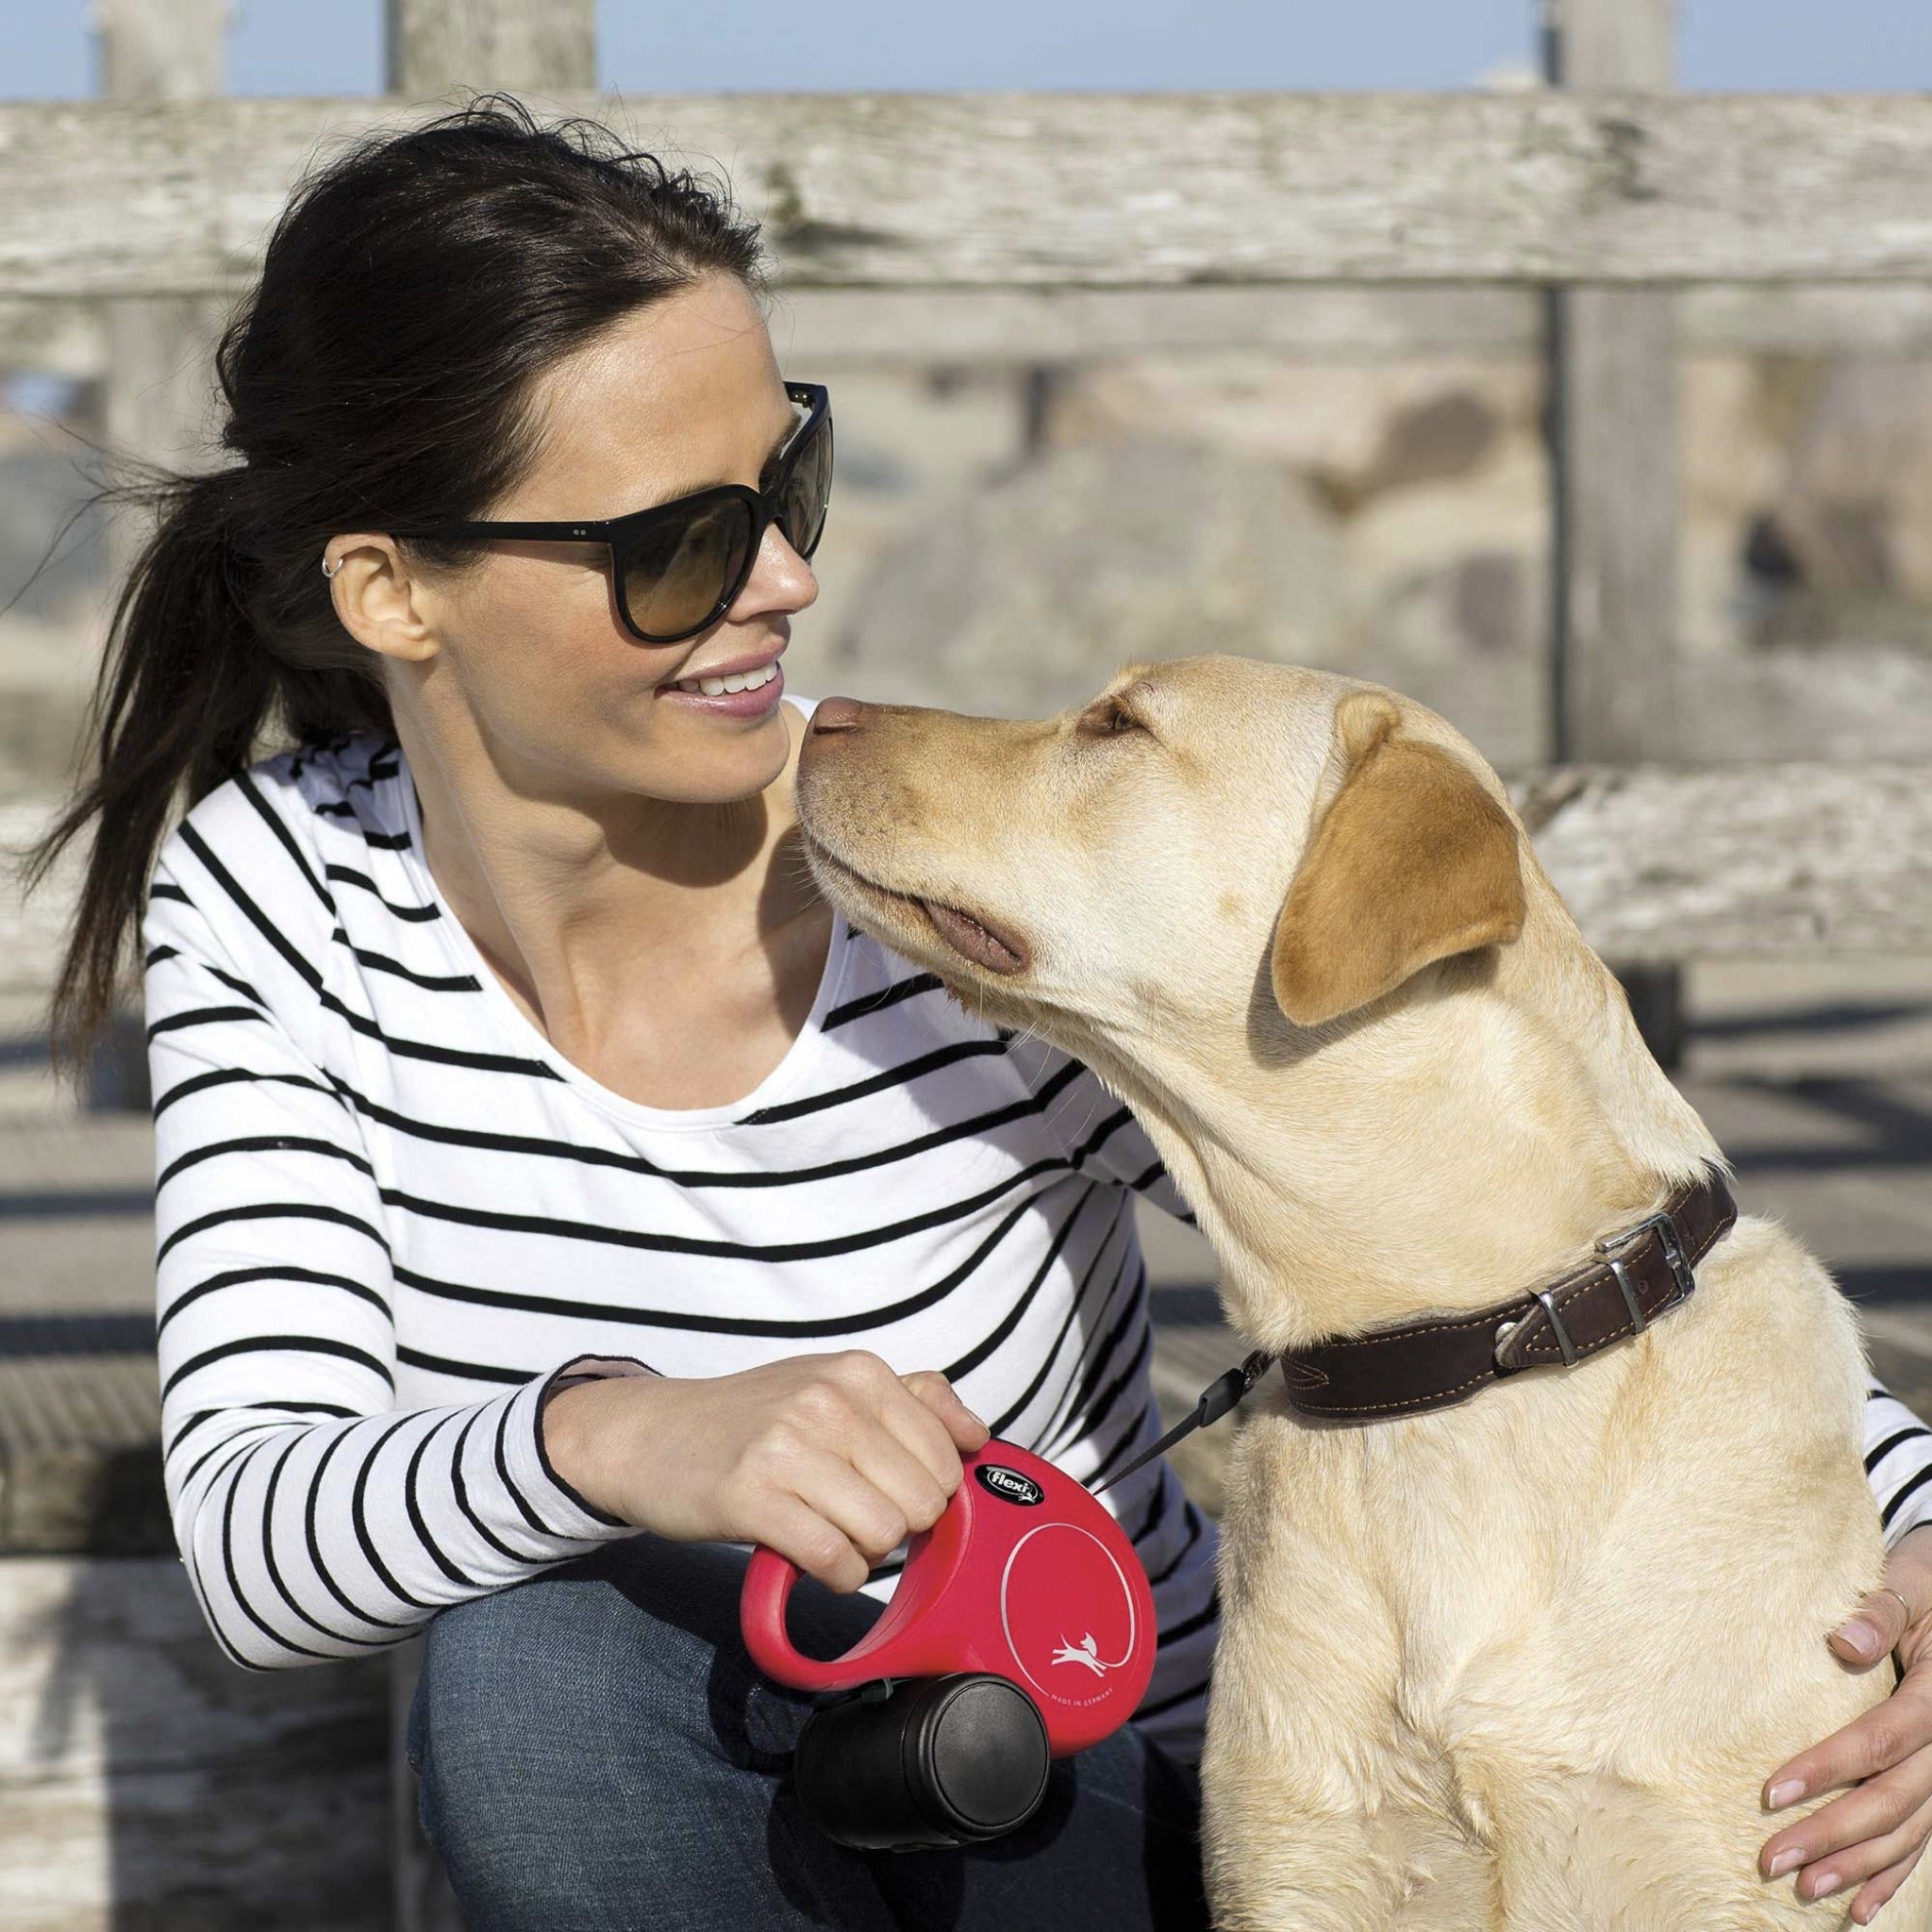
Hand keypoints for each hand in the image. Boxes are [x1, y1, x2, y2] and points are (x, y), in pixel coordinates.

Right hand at [542, 1351, 989, 1592]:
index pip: (946, 1457)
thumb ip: (914, 1400)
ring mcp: (788, 1447)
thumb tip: (978, 1434)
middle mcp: (828, 1400)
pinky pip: (835, 1561)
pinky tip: (813, 1559)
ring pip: (885, 1535)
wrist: (651, 1436)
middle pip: (922, 1502)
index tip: (887, 1492)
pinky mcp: (752, 1498)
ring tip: (829, 1532)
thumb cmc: (755, 1419)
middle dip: (899, 1526)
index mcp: (859, 1371)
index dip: (926, 1491)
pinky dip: (834, 1575)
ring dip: (865, 1553)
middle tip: (853, 1516)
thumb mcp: (833, 1384)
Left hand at [1760, 1526, 1931, 1922]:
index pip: (1880, 1740)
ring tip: (1807, 1888)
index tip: (1769, 1792)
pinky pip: (1924, 1838)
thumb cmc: (1921, 1585)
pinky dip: (1893, 1875)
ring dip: (1859, 1864)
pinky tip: (1860, 1908)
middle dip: (1833, 1835)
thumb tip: (1843, 1641)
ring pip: (1909, 1830)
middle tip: (1773, 1859)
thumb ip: (1878, 1612)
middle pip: (1892, 1799)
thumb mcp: (1904, 1585)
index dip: (1827, 1768)